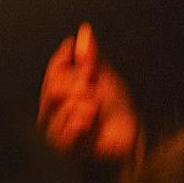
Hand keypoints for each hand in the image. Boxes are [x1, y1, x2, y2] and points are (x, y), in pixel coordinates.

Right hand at [38, 22, 139, 162]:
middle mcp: (52, 114)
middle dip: (79, 82)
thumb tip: (84, 31)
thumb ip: (90, 55)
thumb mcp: (103, 75)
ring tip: (94, 105)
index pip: (53, 71)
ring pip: (62, 108)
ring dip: (83, 104)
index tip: (77, 50)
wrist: (131, 134)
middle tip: (92, 85)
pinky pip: (67, 132)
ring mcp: (58, 134)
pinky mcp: (68, 151)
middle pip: (55, 87)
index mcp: (58, 94)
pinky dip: (81, 122)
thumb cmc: (115, 107)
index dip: (65, 58)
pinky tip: (89, 115)